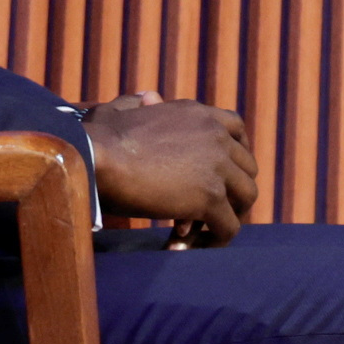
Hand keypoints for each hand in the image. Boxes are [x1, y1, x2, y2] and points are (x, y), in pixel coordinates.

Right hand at [83, 95, 255, 244]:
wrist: (96, 158)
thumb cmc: (96, 137)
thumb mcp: (118, 109)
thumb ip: (137, 103)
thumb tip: (147, 97)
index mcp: (196, 113)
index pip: (236, 128)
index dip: (235, 154)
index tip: (224, 174)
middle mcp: (215, 134)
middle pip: (247, 167)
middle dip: (229, 190)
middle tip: (202, 211)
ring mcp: (217, 165)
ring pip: (246, 198)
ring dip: (225, 217)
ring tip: (194, 233)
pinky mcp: (211, 196)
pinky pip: (229, 227)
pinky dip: (213, 242)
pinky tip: (183, 246)